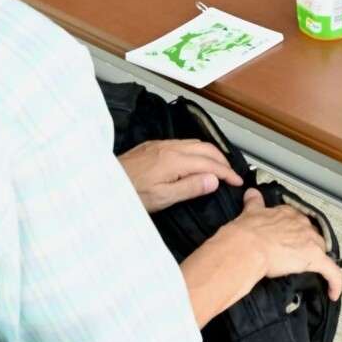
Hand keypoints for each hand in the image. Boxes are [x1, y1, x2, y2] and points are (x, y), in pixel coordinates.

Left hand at [121, 139, 241, 212]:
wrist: (103, 182)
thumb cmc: (131, 193)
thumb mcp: (163, 198)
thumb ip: (190, 187)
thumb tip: (214, 180)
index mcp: (176, 160)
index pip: (210, 163)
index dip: (227, 173)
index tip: (238, 182)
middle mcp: (170, 147)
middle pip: (205, 147)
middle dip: (222, 159)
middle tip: (231, 174)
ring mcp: (160, 144)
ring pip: (194, 143)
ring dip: (209, 153)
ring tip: (217, 166)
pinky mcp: (151, 146)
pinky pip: (181, 143)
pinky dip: (195, 150)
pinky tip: (193, 160)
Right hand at [220, 191, 341, 297]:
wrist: (247, 247)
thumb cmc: (246, 233)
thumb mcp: (250, 212)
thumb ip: (254, 202)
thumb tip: (252, 193)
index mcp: (288, 214)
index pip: (299, 222)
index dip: (297, 233)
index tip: (293, 241)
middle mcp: (302, 224)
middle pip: (313, 236)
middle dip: (308, 247)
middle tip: (298, 259)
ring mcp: (310, 241)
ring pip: (323, 252)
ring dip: (319, 262)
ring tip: (312, 274)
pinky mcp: (315, 259)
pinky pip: (332, 271)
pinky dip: (335, 282)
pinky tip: (333, 293)